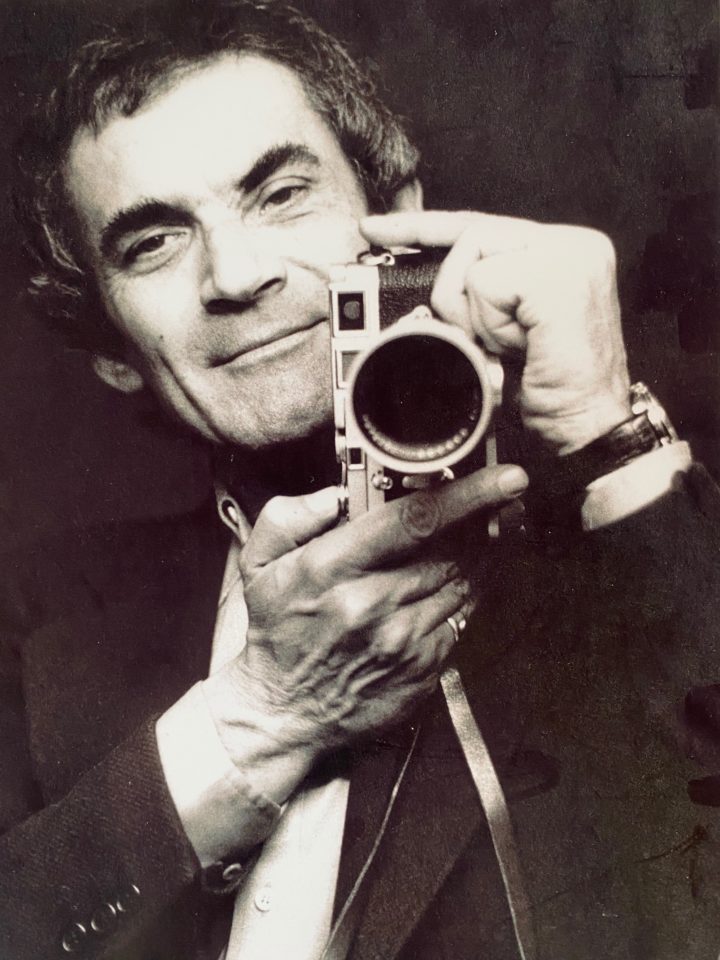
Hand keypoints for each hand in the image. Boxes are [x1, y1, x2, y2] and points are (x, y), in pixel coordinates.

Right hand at [205, 463, 527, 800]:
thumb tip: (335, 495)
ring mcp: (402, 641)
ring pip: (465, 579)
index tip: (505, 478)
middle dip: (485, 517)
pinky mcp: (423, 668)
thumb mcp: (260, 564)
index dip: (468, 495)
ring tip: (489, 529)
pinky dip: (468, 590)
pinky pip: (462, 616)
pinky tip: (460, 576)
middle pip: (452, 548)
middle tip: (502, 496)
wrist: (285, 710)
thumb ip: (290, 516)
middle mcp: (371, 604)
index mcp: (331, 569)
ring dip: (483, 550)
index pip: (413, 522)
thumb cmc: (278, 629)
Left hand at [361, 211, 631, 453]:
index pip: (482, 224)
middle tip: (479, 337)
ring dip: (478, 317)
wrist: (591, 428)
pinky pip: (484, 286)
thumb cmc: (557, 392)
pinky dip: (489, 325)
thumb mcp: (511, 332)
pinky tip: (519, 346)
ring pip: (472, 260)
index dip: (424, 227)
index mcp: (565, 250)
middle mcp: (574, 243)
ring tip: (513, 346)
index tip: (375, 230)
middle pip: (471, 236)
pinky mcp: (556, 276)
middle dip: (452, 291)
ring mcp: (569, 255)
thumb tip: (432, 286)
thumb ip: (485, 295)